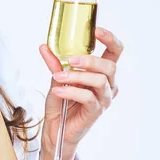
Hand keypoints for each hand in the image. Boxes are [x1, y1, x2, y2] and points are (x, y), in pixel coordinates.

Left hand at [38, 27, 123, 158]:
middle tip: (69, 59)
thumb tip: (45, 46)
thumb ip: (55, 63)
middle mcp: (108, 85)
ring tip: (57, 77)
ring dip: (76, 76)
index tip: (96, 30)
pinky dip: (72, 91)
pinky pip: (88, 97)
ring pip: (99, 81)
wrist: (55, 130)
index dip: (109, 39)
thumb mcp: (56, 79)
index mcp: (102, 73)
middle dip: (90, 60)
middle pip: (110, 65)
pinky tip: (58, 91)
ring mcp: (104, 99)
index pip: (115, 52)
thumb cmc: (60, 104)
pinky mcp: (96, 111)